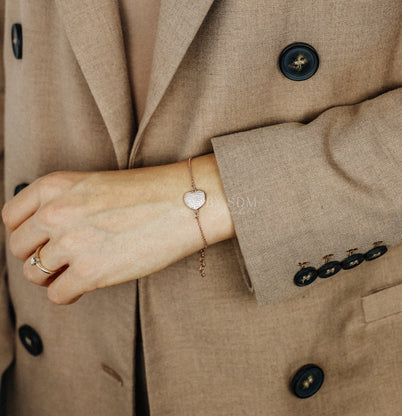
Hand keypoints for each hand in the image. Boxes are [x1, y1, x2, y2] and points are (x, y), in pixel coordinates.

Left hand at [2, 154, 234, 304]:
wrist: (184, 203)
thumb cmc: (148, 192)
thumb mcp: (94, 185)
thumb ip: (63, 204)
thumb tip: (45, 236)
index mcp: (54, 186)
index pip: (11, 218)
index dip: (25, 233)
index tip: (42, 241)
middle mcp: (55, 213)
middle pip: (19, 249)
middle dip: (38, 257)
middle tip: (61, 259)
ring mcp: (71, 243)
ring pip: (34, 275)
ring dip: (52, 277)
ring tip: (75, 272)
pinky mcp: (91, 273)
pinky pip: (58, 295)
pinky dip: (69, 293)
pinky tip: (87, 283)